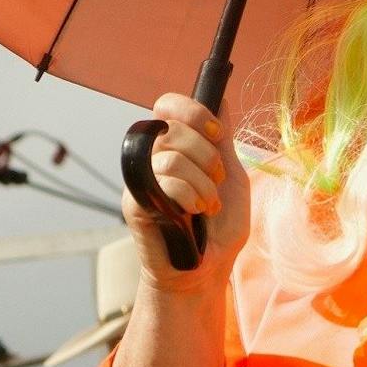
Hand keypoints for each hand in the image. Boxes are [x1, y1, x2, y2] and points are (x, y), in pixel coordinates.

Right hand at [123, 93, 249, 287]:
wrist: (208, 269)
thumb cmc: (220, 227)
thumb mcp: (231, 175)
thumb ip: (222, 139)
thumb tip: (219, 97)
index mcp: (174, 145)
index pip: (168, 105)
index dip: (194, 112)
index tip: (217, 134)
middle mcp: (152, 157)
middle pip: (173, 128)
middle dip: (208, 156)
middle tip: (217, 182)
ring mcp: (140, 179)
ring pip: (172, 158)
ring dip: (204, 185)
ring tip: (209, 206)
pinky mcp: (135, 203)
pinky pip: (163, 183)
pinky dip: (189, 197)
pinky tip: (195, 214)